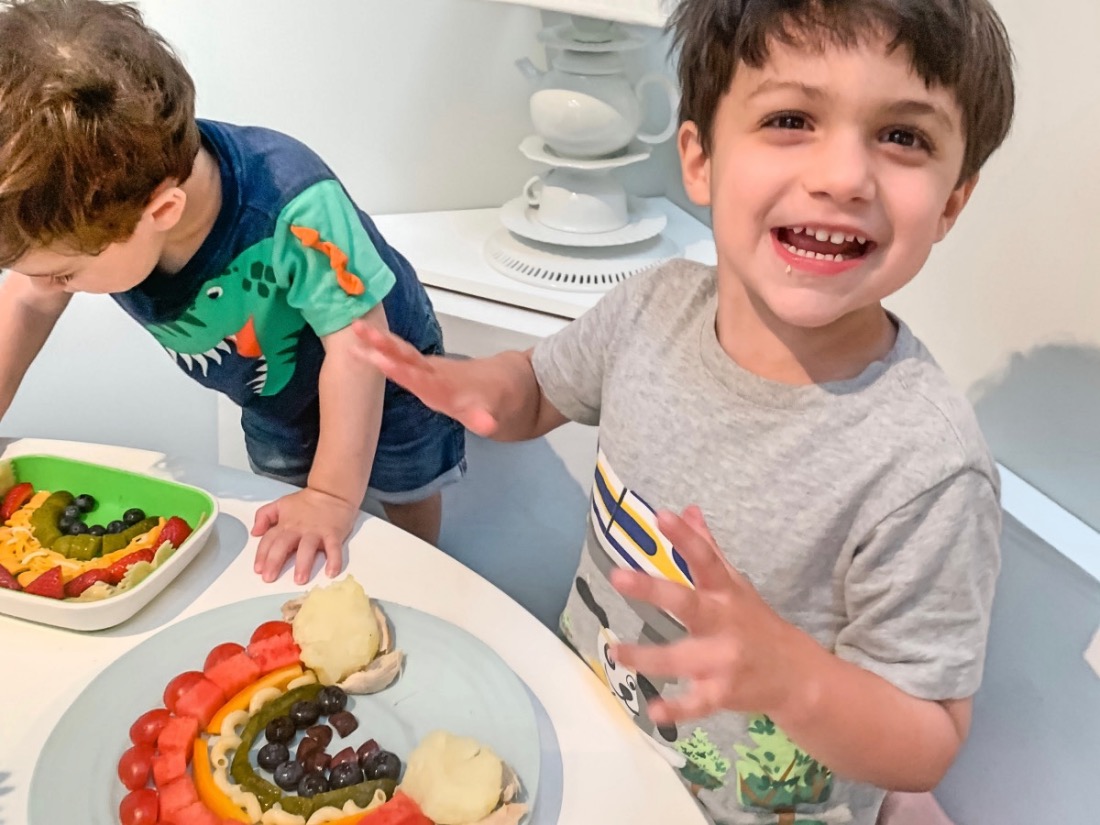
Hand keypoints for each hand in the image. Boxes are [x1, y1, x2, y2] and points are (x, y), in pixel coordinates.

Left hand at [251, 486, 359, 583]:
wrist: (332, 492)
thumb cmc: (307, 502)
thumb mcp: (281, 504)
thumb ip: (264, 516)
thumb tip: (254, 532)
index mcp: (285, 524)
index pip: (269, 540)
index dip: (262, 555)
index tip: (258, 570)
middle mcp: (298, 529)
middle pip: (283, 544)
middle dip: (275, 561)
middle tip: (269, 578)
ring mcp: (316, 531)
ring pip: (308, 547)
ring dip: (303, 564)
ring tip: (299, 580)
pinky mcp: (334, 533)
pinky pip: (334, 548)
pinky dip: (334, 560)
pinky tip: (331, 572)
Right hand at [351, 320, 497, 436]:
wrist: (494, 382)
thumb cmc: (485, 402)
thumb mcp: (486, 414)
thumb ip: (483, 418)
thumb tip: (488, 425)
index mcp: (443, 385)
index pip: (420, 378)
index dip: (403, 371)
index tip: (384, 361)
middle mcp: (431, 371)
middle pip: (407, 356)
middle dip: (386, 344)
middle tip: (363, 331)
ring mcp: (424, 365)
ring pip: (400, 349)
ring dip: (379, 339)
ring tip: (354, 326)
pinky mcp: (418, 363)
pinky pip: (397, 351)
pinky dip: (379, 344)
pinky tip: (356, 341)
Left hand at [610, 505, 816, 724]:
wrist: (798, 677)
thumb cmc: (755, 623)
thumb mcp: (735, 584)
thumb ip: (708, 549)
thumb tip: (688, 509)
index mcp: (725, 593)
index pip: (705, 559)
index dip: (685, 537)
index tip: (662, 515)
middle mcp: (724, 623)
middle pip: (687, 604)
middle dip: (653, 591)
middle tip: (617, 576)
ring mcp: (724, 660)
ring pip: (681, 658)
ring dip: (647, 657)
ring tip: (615, 651)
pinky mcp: (722, 693)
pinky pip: (696, 703)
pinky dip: (676, 710)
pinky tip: (653, 711)